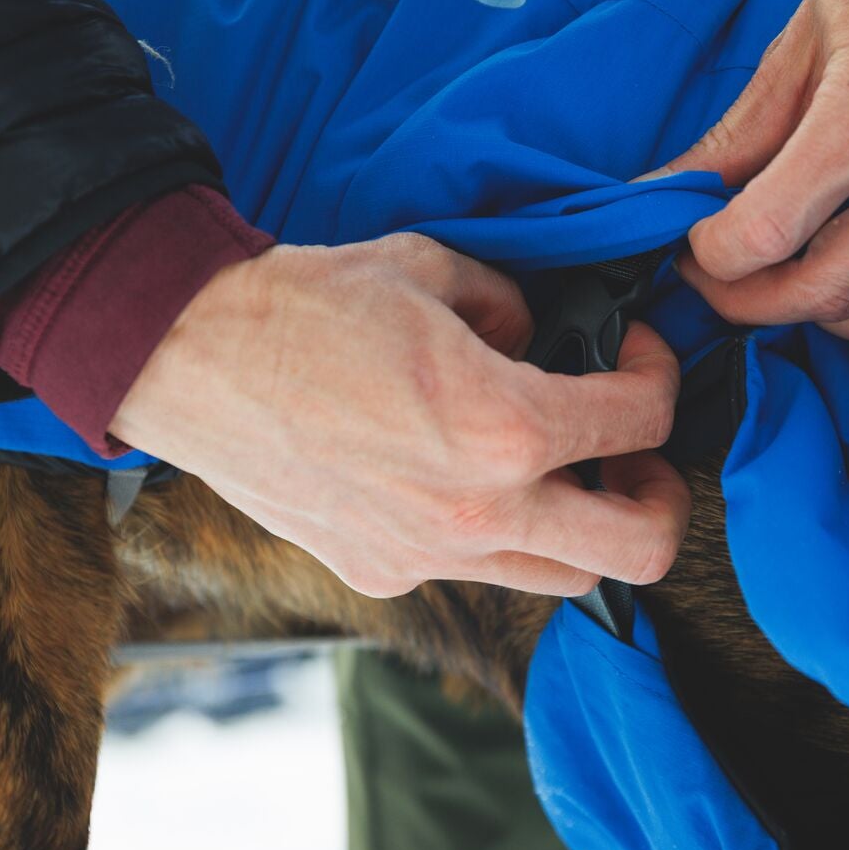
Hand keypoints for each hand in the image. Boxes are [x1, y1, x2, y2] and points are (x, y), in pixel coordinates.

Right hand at [109, 234, 688, 597]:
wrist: (188, 357)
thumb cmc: (303, 304)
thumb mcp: (433, 269)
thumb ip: (513, 305)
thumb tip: (540, 336)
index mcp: (504, 427)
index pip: (643, 421)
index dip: (659, 376)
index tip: (636, 357)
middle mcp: (477, 512)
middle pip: (640, 548)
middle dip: (660, 495)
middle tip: (635, 455)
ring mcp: (428, 557)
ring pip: (565, 580)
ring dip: (583, 527)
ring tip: (559, 473)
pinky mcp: (381, 574)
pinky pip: (476, 570)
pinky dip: (496, 534)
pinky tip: (462, 480)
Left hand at [651, 0, 848, 350]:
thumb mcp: (801, 33)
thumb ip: (735, 134)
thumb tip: (662, 194)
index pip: (768, 233)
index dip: (707, 253)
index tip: (685, 236)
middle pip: (824, 292)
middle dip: (744, 299)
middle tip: (709, 270)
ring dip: (820, 316)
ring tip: (780, 274)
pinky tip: (848, 268)